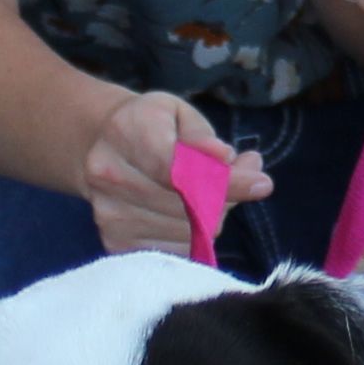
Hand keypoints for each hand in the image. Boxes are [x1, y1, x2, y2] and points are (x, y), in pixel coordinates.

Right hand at [85, 90, 263, 253]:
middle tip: (234, 179)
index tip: (261, 184)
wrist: (102, 147)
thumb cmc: (151, 126)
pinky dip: (193, 236)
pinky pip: (177, 250)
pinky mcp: (115, 242)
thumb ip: (204, 136)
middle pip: (188, 206)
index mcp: (125, 132)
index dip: (225, 181)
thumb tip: (227, 159)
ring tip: (207, 193)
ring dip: (211, 217)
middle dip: (223, 197)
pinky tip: (187, 214)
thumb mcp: (179, 113)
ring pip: (188, 232)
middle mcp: (109, 175)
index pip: (178, 170)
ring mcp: (109, 214)